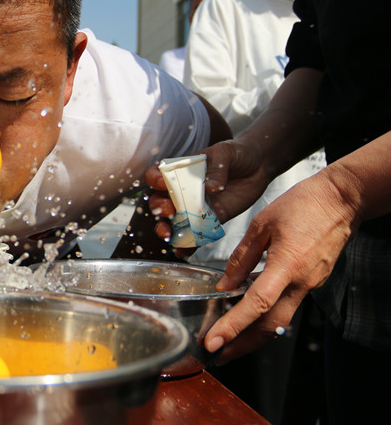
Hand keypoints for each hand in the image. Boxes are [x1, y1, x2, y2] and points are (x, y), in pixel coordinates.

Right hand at [145, 140, 269, 257]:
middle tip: (169, 211)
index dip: (155, 180)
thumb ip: (217, 169)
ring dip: (167, 229)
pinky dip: (187, 246)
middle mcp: (182, 191)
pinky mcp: (210, 221)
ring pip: (173, 221)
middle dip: (160, 208)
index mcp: (180, 171)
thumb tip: (212, 187)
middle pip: (160, 202)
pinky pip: (195, 235)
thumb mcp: (224, 154)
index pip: (157, 176)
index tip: (163, 183)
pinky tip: (182, 252)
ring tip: (169, 235)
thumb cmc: (236, 154)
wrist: (258, 167)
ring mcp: (194, 208)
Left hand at [204, 170, 354, 361]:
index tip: (214, 341)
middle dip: (242, 345)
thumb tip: (225, 284)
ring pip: (280, 320)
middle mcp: (301, 282)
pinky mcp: (311, 282)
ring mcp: (309, 284)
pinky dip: (266, 315)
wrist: (341, 200)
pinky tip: (248, 315)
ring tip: (228, 341)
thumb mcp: (261, 224)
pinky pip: (287, 305)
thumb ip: (242, 257)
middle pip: (270, 326)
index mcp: (287, 265)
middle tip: (217, 354)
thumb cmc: (303, 205)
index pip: (256, 305)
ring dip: (253, 334)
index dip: (233, 326)